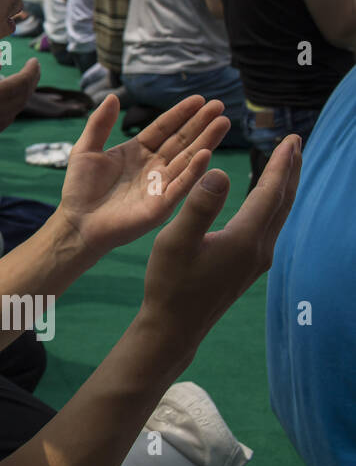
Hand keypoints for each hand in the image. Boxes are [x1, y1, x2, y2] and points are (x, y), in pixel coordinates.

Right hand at [0, 59, 39, 149]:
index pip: (24, 80)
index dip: (32, 69)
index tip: (34, 60)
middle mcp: (3, 108)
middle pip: (26, 92)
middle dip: (33, 78)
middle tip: (35, 67)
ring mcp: (1, 121)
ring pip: (21, 103)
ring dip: (27, 90)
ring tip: (26, 82)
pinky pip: (13, 113)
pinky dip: (18, 102)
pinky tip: (12, 100)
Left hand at [57, 94, 230, 258]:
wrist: (77, 222)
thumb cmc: (80, 188)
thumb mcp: (86, 149)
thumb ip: (99, 124)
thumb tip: (113, 96)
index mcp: (137, 152)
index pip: (164, 128)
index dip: (181, 114)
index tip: (199, 99)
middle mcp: (154, 166)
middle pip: (182, 140)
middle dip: (201, 123)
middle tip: (220, 106)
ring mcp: (160, 185)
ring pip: (188, 159)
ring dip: (206, 141)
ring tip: (222, 123)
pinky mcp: (161, 204)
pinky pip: (181, 185)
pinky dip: (194, 171)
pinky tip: (206, 154)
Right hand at [142, 134, 300, 348]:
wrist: (175, 326)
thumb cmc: (170, 283)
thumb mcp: (176, 240)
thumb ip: (199, 205)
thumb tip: (222, 171)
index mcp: (245, 239)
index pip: (270, 193)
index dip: (281, 164)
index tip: (290, 139)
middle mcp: (259, 249)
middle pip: (283, 202)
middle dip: (290, 170)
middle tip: (295, 143)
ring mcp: (256, 260)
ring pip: (278, 215)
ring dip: (283, 187)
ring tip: (284, 165)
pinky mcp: (248, 267)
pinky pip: (269, 226)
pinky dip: (272, 204)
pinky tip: (263, 201)